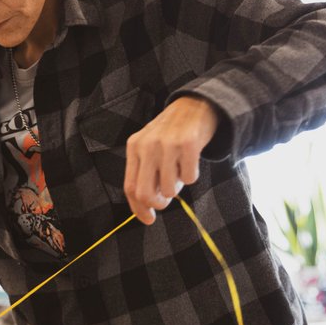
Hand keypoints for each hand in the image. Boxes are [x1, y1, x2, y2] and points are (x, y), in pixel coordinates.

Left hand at [124, 96, 218, 224]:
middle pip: (145, 193)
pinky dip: (192, 175)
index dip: (138, 209)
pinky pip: (189, 178)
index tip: (149, 219)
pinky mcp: (188, 144)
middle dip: (158, 204)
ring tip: (180, 170)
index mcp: (134, 147)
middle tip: (166, 200)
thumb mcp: (151, 146)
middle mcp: (147, 145)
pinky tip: (191, 160)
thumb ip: (145, 172)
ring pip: (170, 189)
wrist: (196, 105)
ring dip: (178, 187)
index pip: (130, 187)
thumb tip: (147, 206)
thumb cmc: (172, 133)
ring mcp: (167, 144)